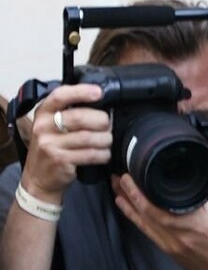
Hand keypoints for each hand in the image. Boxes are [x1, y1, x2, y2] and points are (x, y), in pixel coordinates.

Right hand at [18, 83, 110, 201]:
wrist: (38, 178)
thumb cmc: (50, 149)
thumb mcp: (51, 126)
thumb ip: (68, 114)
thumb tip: (98, 104)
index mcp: (43, 112)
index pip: (61, 96)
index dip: (81, 92)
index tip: (98, 92)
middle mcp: (44, 126)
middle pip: (79, 117)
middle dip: (100, 120)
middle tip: (108, 125)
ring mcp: (51, 144)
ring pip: (87, 137)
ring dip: (104, 139)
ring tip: (108, 141)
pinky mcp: (60, 160)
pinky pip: (89, 154)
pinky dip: (102, 154)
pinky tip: (105, 154)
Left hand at [112, 175, 207, 269]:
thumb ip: (199, 192)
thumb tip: (183, 174)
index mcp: (196, 220)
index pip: (162, 201)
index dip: (141, 187)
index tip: (131, 172)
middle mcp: (180, 233)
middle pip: (146, 209)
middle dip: (128, 191)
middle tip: (118, 175)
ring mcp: (170, 243)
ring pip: (142, 219)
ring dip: (126, 201)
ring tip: (115, 186)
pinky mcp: (165, 249)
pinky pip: (145, 229)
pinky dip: (132, 215)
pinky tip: (123, 205)